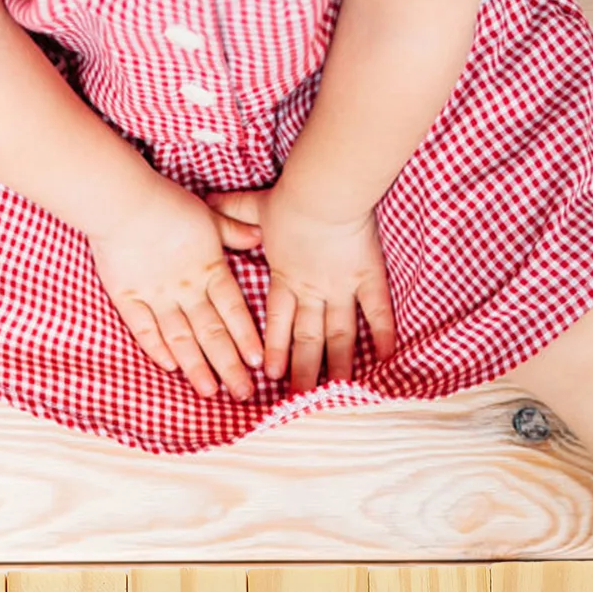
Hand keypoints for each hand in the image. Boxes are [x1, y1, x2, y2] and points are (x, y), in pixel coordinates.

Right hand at [85, 175, 263, 400]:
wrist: (121, 200)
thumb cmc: (167, 202)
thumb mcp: (208, 215)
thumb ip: (232, 230)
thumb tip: (259, 236)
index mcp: (209, 269)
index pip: (233, 310)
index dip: (246, 337)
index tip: (258, 363)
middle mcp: (186, 288)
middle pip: (212, 333)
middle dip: (229, 365)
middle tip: (243, 393)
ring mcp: (156, 295)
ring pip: (181, 338)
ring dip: (196, 367)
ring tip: (210, 391)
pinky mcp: (128, 296)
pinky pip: (144, 329)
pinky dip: (156, 348)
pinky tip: (169, 367)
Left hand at [206, 189, 396, 392]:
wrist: (323, 191)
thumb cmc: (289, 197)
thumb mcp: (254, 205)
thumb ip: (234, 210)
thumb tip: (207, 199)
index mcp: (285, 277)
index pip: (277, 321)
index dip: (274, 348)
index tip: (270, 374)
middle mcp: (312, 290)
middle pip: (307, 339)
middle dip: (304, 371)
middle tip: (301, 400)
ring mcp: (340, 287)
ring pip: (339, 334)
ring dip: (339, 364)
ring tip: (338, 392)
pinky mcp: (366, 276)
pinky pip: (376, 310)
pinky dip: (382, 333)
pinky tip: (385, 358)